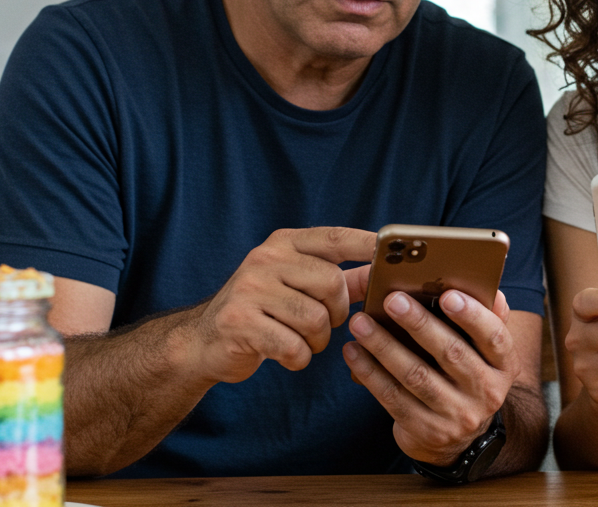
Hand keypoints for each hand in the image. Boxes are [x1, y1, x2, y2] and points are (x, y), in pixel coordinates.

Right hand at [188, 227, 373, 383]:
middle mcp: (265, 259)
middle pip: (333, 284)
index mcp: (283, 244)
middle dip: (338, 313)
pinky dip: (297, 358)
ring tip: (302, 340)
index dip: (366, 244)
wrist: (202, 341)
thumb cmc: (261, 311)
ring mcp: (249, 290)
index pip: (334, 238)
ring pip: (316, 320)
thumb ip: (343, 278)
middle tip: (324, 323)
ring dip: (317, 341)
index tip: (395, 249)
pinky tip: (285, 353)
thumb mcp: (297, 285)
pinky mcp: (239, 323)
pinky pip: (293, 347)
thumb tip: (384, 274)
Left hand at [343, 288, 516, 465]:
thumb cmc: (466, 375)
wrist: (459, 439)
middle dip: (419, 324)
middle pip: (452, 353)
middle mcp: (486, 393)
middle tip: (393, 299)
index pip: (495, 338)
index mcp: (504, 366)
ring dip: (385, 346)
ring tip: (360, 323)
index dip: (472, 316)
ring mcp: (456, 415)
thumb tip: (490, 289)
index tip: (447, 294)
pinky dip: (370, 372)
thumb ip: (488, 320)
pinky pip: (393, 398)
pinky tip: (353, 351)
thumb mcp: (485, 353)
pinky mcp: (426, 430)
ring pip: (416, 376)